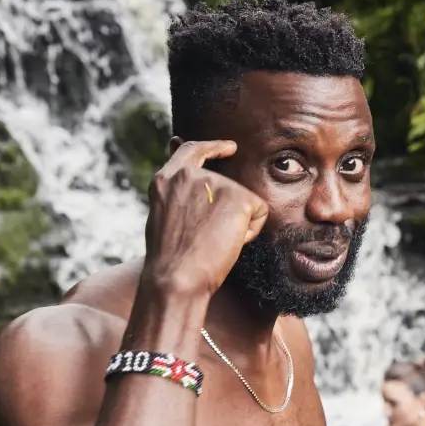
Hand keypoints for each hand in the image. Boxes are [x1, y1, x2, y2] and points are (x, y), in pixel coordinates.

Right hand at [144, 139, 269, 297]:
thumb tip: (194, 182)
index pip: (192, 151)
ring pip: (244, 202)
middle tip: (208, 240)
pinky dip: (251, 232)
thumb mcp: (165, 216)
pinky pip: (259, 212)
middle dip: (228, 212)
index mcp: (167, 179)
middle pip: (227, 186)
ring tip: (213, 242)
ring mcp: (214, 182)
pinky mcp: (238, 196)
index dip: (214, 148)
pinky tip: (230, 243)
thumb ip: (180, 195)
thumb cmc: (170, 260)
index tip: (230, 147)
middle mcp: (189, 174)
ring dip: (237, 224)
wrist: (177, 278)